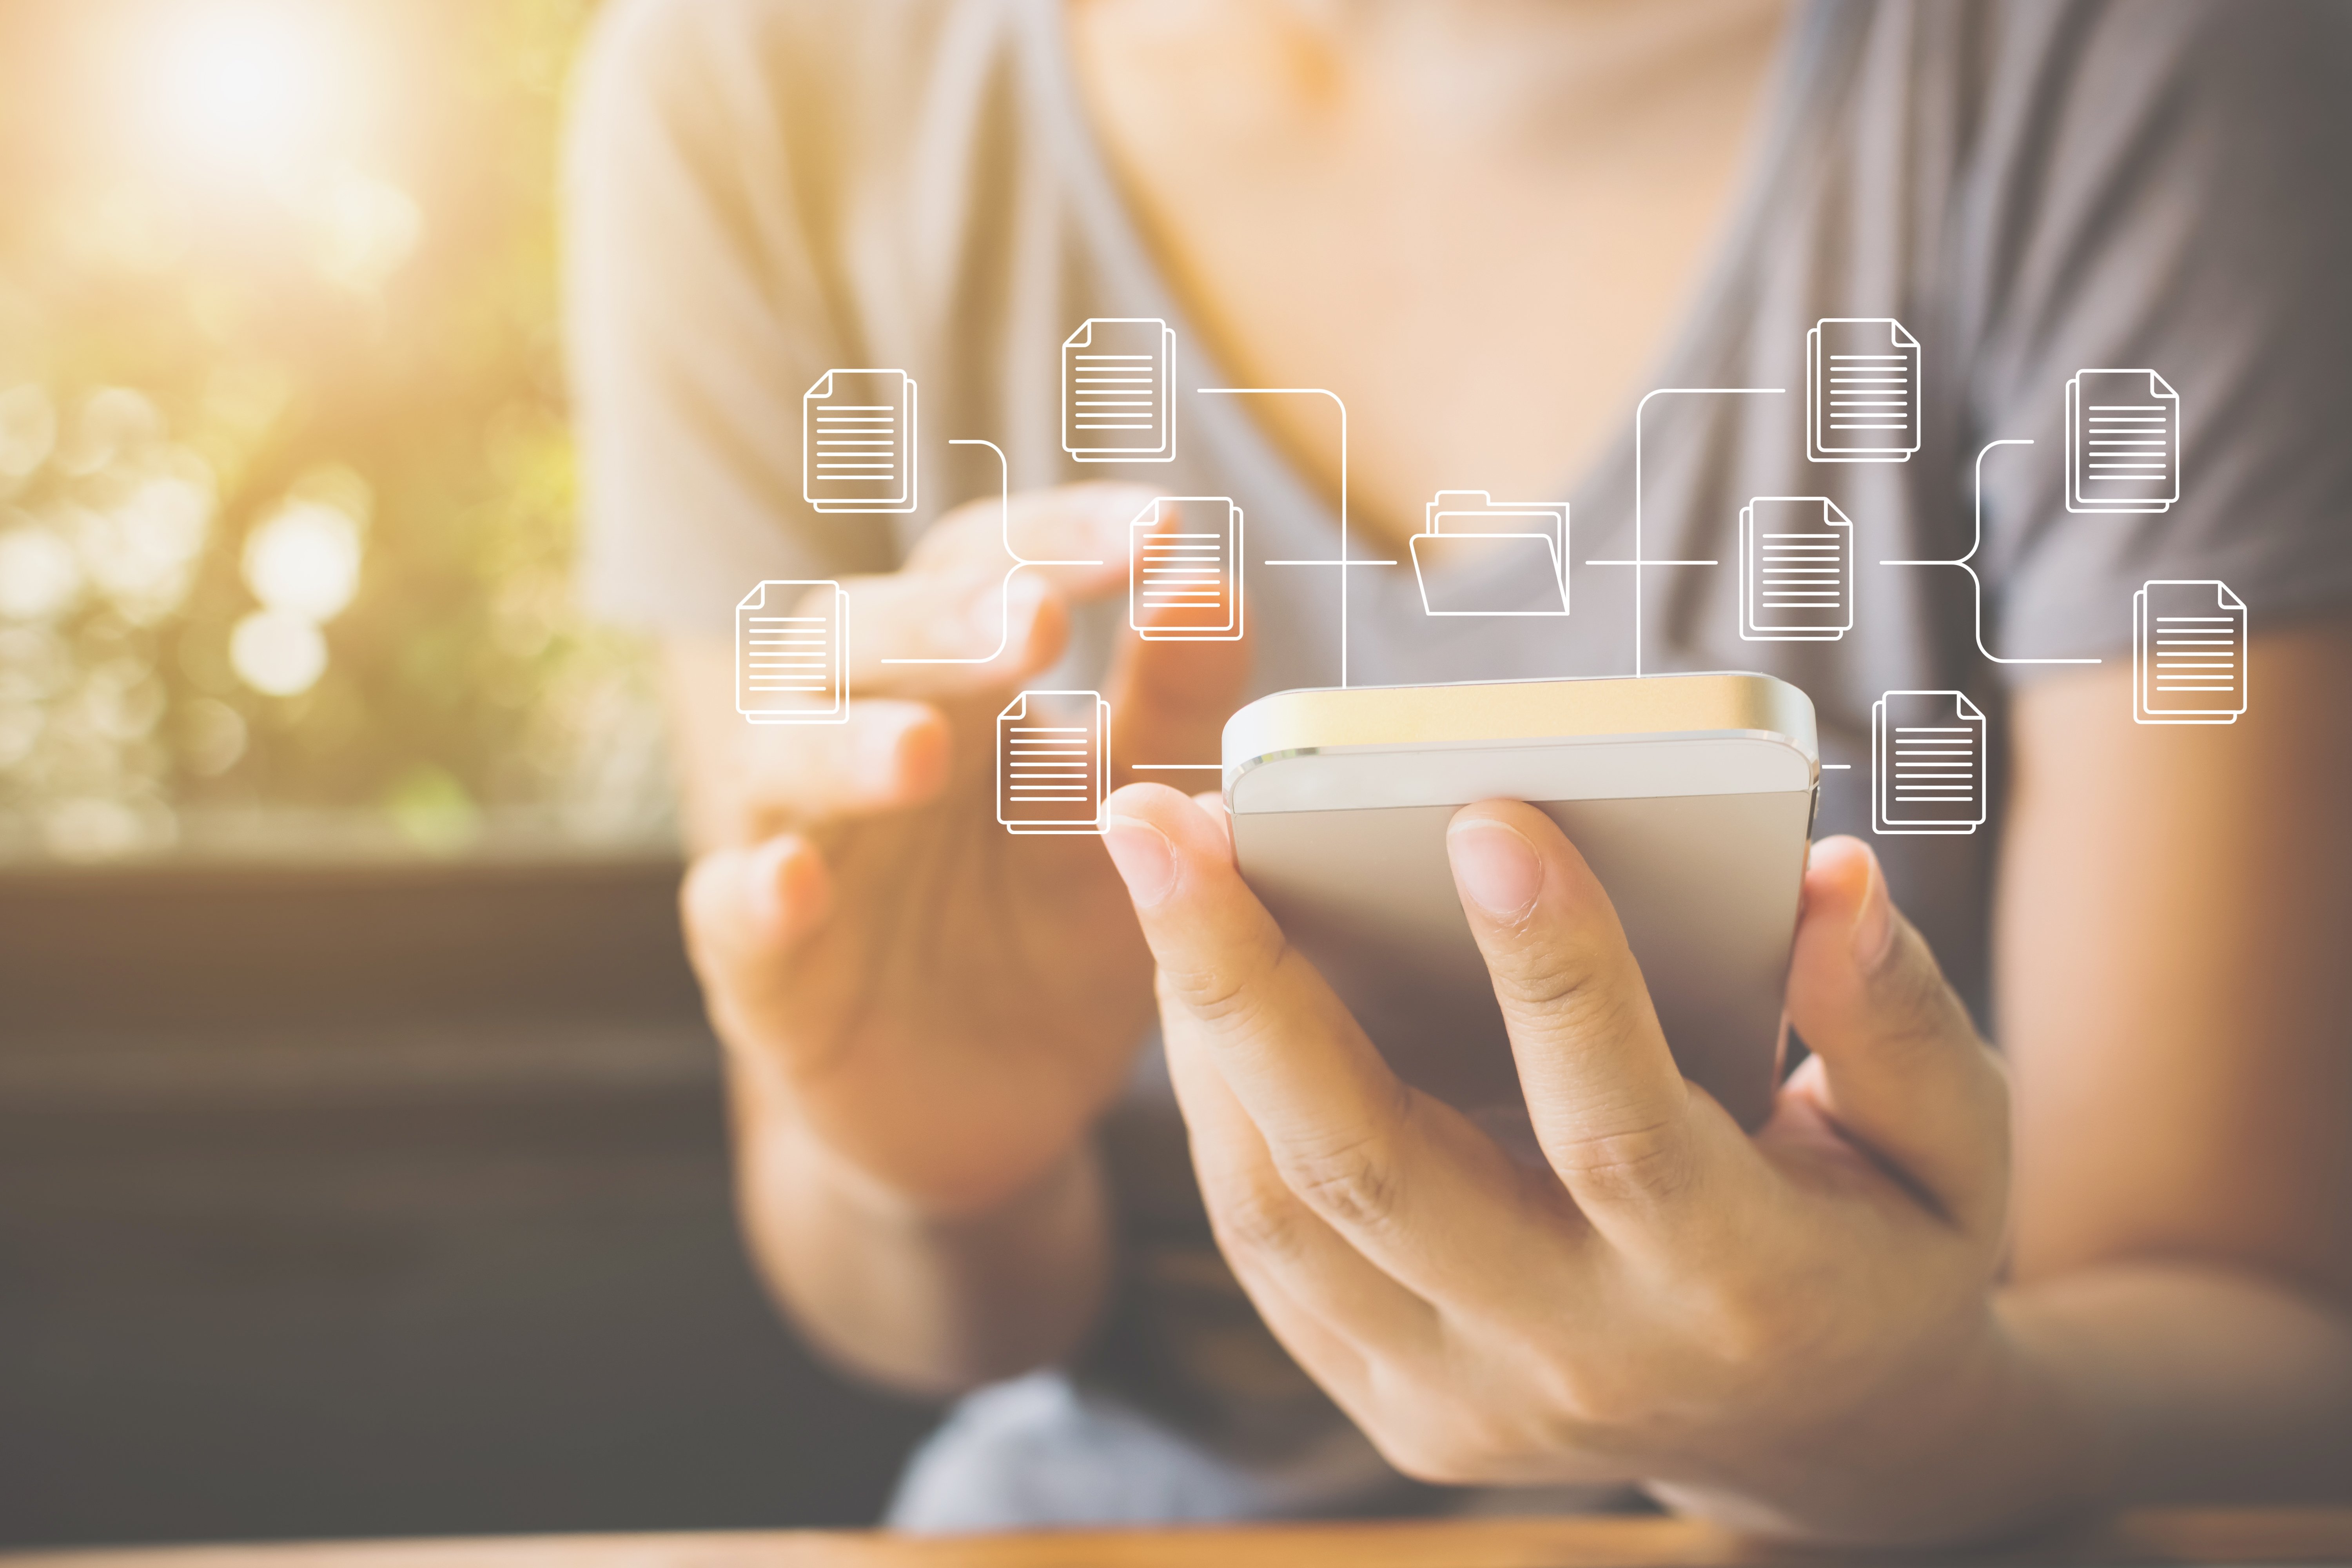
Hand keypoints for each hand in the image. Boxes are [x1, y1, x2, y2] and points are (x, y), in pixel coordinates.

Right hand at [679, 488, 1248, 1216]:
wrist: (1007, 1103)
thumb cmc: (1066, 927)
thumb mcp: (1142, 822)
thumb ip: (1176, 710)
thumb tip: (1215, 584)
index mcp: (955, 679)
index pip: (981, 566)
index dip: (1055, 538)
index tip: (1159, 529)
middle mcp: (854, 733)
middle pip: (858, 636)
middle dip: (939, 623)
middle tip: (1032, 619)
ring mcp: (797, 844)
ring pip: (780, 757)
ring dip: (845, 744)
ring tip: (924, 752)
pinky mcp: (762, 970)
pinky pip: (729, 913)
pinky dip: (755, 893)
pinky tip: (796, 881)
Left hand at [1099, 784, 2088, 1542]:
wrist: (1824, 1442)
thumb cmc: (1885, 1251)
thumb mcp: (1950, 1147)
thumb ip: (1894, 1017)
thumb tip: (1827, 875)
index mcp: (1735, 1286)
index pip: (1616, 1123)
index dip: (1554, 968)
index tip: (1481, 810)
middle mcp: (1579, 1357)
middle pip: (1373, 1168)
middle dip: (1248, 978)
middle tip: (1158, 819)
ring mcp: (1465, 1399)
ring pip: (1282, 1211)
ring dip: (1198, 1031)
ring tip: (1156, 870)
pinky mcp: (1396, 1402)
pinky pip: (1268, 1251)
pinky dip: (1214, 1111)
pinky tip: (1193, 980)